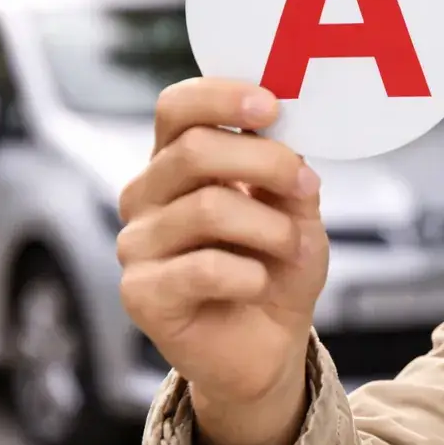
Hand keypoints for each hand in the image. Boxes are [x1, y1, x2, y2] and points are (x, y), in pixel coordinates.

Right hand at [117, 78, 327, 429]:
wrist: (268, 348)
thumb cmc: (276, 270)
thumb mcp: (296, 212)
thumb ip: (287, 173)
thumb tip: (287, 137)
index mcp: (177, 162)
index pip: (177, 107)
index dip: (221, 96)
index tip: (271, 106)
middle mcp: (146, 196)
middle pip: (192, 151)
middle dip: (266, 162)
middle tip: (306, 186)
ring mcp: (136, 244)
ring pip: (206, 208)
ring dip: (270, 227)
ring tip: (294, 248)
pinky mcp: (140, 294)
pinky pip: (203, 268)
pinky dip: (250, 274)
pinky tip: (259, 284)